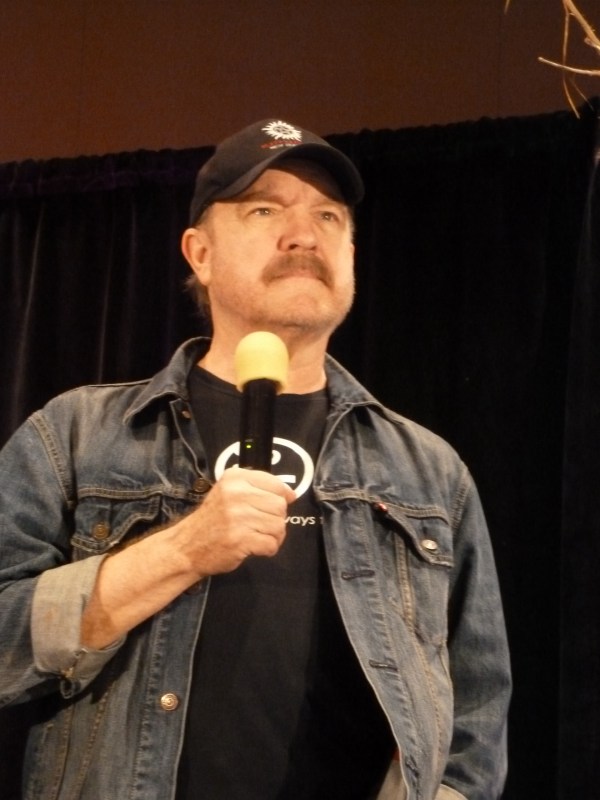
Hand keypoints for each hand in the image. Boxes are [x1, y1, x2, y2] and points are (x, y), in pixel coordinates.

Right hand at [175, 467, 295, 577]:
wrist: (186, 547)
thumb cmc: (212, 520)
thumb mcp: (228, 492)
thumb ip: (256, 489)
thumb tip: (290, 494)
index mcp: (235, 478)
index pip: (276, 484)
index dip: (282, 497)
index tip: (278, 505)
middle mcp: (237, 494)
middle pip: (280, 506)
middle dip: (276, 519)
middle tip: (261, 525)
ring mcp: (238, 517)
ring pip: (279, 526)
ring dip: (274, 536)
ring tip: (258, 537)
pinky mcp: (241, 539)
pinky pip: (272, 544)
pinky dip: (268, 549)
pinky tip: (256, 547)